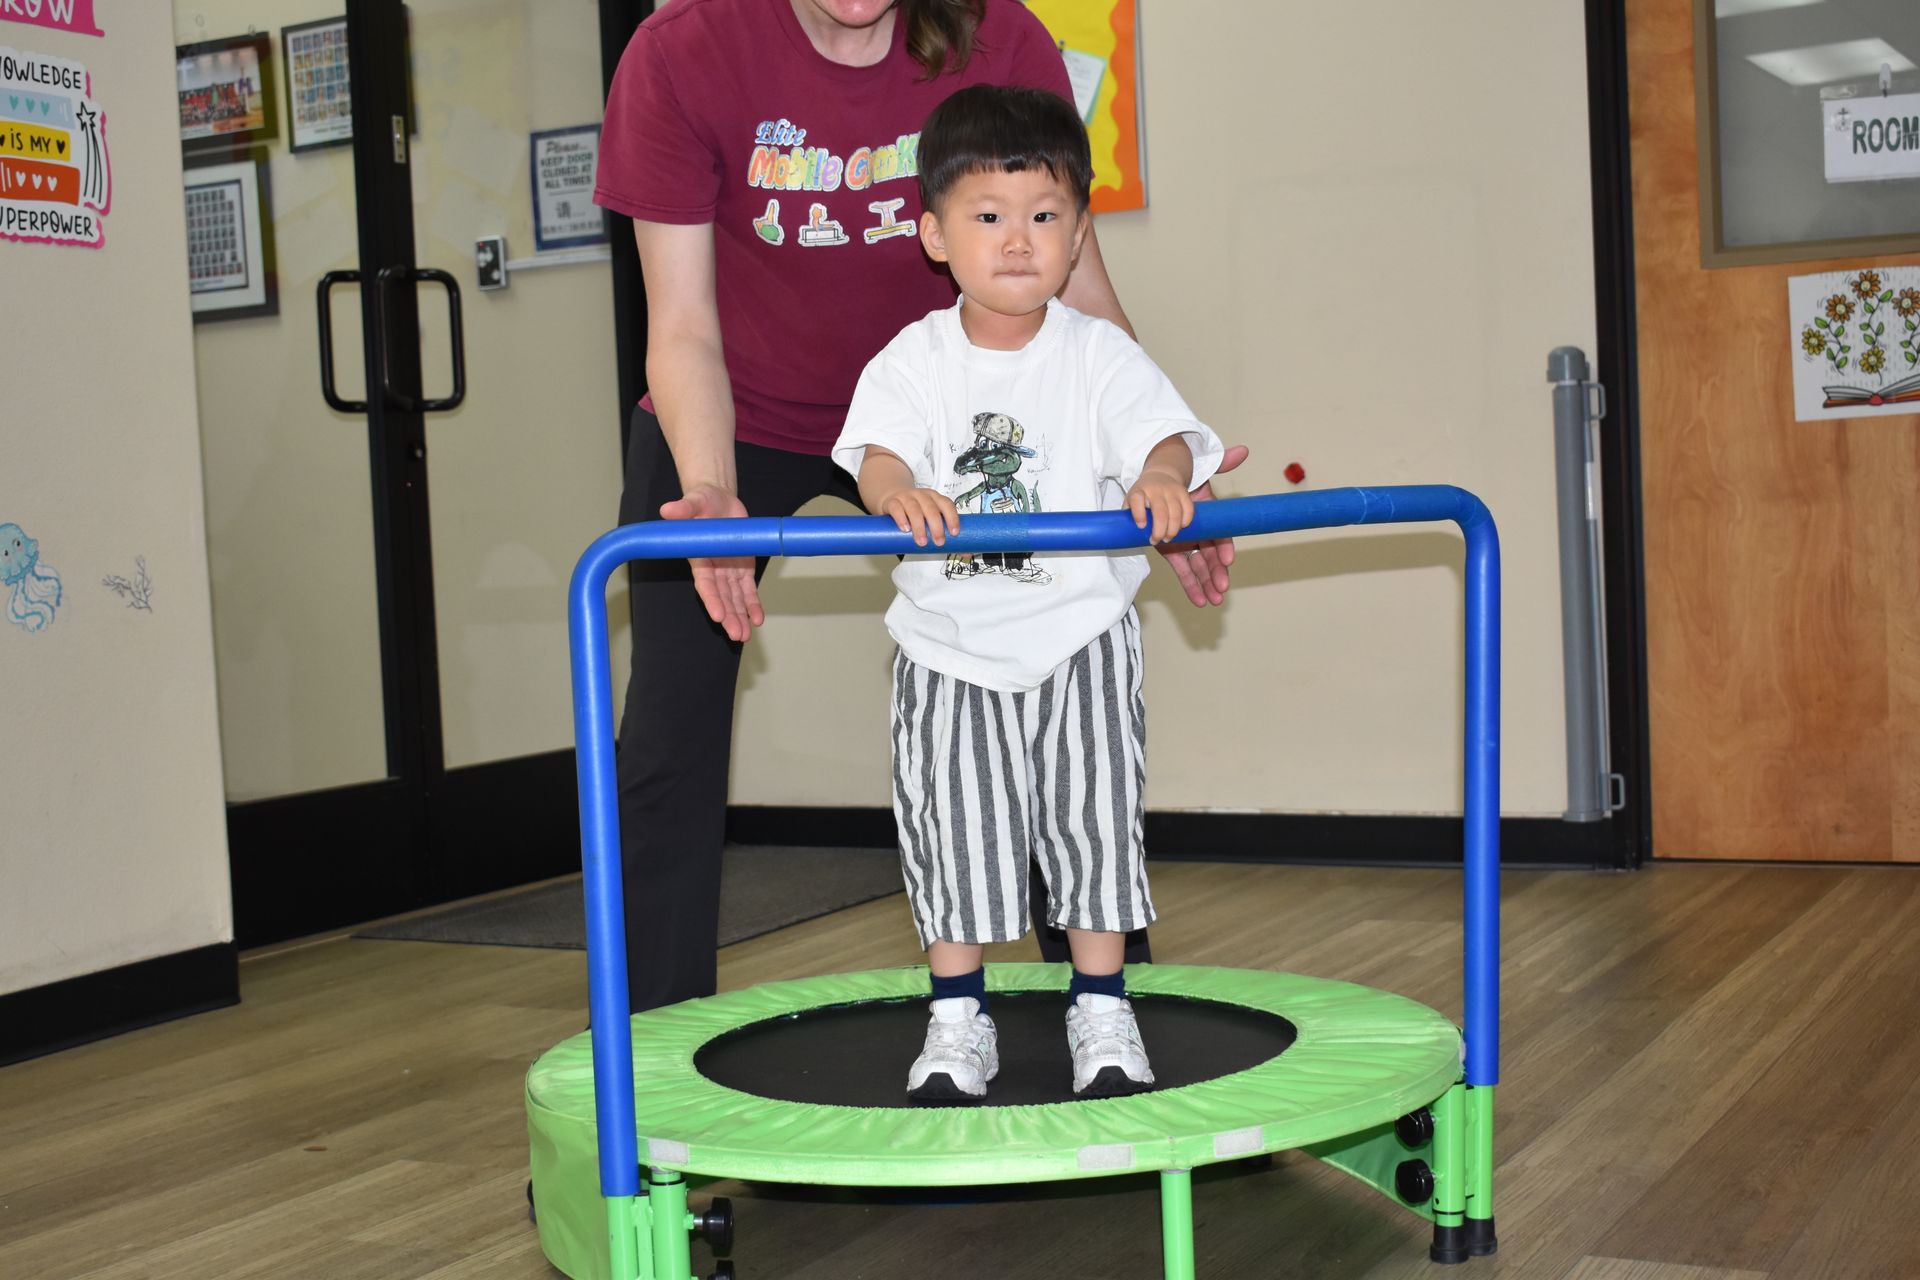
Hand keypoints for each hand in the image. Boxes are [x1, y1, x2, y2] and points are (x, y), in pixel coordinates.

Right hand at [659, 483, 762, 641]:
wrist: (718, 500)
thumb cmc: (702, 501)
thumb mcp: (694, 501)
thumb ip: (683, 508)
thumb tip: (666, 510)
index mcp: (699, 558)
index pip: (705, 583)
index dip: (712, 599)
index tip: (718, 615)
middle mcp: (713, 569)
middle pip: (721, 597)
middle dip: (729, 616)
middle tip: (736, 634)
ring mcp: (728, 571)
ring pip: (735, 598)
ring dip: (740, 616)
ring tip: (745, 634)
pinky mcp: (742, 568)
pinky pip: (748, 590)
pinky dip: (752, 604)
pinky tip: (757, 619)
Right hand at [882, 488, 960, 546]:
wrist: (892, 498)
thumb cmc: (917, 513)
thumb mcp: (930, 519)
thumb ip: (945, 534)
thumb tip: (967, 554)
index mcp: (935, 498)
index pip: (947, 505)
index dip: (952, 518)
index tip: (955, 533)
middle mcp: (922, 496)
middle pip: (931, 508)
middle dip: (936, 526)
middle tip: (939, 542)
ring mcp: (906, 498)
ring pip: (914, 509)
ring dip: (919, 526)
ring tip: (922, 542)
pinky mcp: (892, 502)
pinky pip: (897, 508)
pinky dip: (901, 518)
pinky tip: (905, 529)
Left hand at [1127, 470, 1195, 544]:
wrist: (1161, 475)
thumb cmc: (1144, 493)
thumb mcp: (1132, 500)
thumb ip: (1128, 515)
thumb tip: (1127, 536)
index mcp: (1139, 491)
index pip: (1137, 500)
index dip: (1138, 514)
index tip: (1141, 526)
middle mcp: (1155, 490)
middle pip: (1160, 513)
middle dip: (1159, 531)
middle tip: (1156, 540)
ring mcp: (1171, 491)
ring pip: (1176, 513)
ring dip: (1172, 530)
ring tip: (1167, 538)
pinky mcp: (1184, 493)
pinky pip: (1189, 510)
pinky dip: (1185, 522)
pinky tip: (1181, 528)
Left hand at [1157, 444, 1248, 607]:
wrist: (1160, 491)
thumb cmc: (1185, 484)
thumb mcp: (1199, 474)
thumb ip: (1221, 464)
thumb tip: (1243, 450)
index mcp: (1210, 519)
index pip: (1221, 535)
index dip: (1224, 547)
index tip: (1228, 559)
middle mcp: (1200, 534)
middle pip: (1211, 556)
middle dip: (1217, 573)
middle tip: (1222, 588)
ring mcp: (1187, 545)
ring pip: (1199, 568)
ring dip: (1207, 585)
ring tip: (1214, 601)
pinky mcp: (1173, 553)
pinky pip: (1183, 571)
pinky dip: (1191, 586)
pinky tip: (1199, 601)